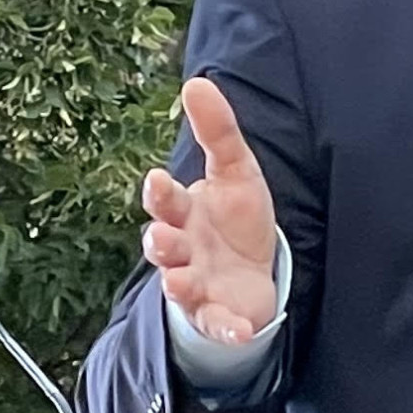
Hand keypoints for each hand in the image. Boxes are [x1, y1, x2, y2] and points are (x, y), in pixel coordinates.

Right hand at [142, 78, 280, 344]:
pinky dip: (226, 329)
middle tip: (161, 237)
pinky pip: (218, 324)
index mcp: (184, 212)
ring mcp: (197, 285)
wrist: (253, 272)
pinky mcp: (218, 315)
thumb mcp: (235, 170)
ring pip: (179, 285)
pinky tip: (239, 330)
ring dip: (178, 282)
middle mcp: (184, 249)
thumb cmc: (235, 218)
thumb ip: (218, 131)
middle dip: (160, 241)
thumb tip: (196, 82)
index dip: (160, 193)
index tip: (158, 179)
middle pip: (163, 245)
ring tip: (179, 280)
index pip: (165, 201)